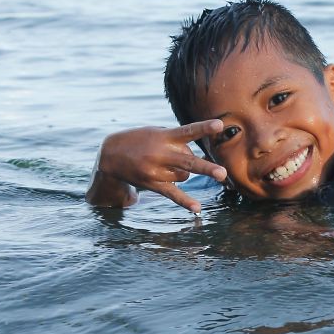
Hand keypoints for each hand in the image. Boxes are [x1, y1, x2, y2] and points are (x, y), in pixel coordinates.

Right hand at [87, 120, 226, 211]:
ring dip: (184, 171)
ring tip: (167, 163)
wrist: (110, 156)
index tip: (219, 125)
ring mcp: (155, 171)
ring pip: (184, 176)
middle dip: (206, 168)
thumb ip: (176, 140)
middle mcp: (160, 154)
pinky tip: (197, 208)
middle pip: (188, 161)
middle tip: (223, 173)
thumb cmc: (140, 141)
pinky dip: (185, 201)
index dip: (204, 128)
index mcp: (163, 136)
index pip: (187, 131)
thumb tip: (196, 160)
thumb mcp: (156, 133)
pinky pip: (172, 194)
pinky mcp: (152, 184)